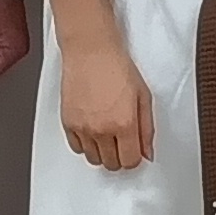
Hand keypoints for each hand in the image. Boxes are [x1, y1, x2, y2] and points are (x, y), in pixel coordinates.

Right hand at [61, 36, 155, 171]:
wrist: (91, 51)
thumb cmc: (117, 67)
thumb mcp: (143, 96)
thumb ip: (147, 128)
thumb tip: (147, 152)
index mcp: (125, 123)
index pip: (130, 161)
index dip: (135, 157)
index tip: (134, 149)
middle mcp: (102, 129)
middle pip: (112, 164)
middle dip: (120, 156)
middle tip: (122, 141)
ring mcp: (83, 128)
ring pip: (94, 159)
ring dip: (102, 152)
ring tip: (107, 134)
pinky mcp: (68, 123)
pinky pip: (77, 148)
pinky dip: (86, 145)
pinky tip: (93, 131)